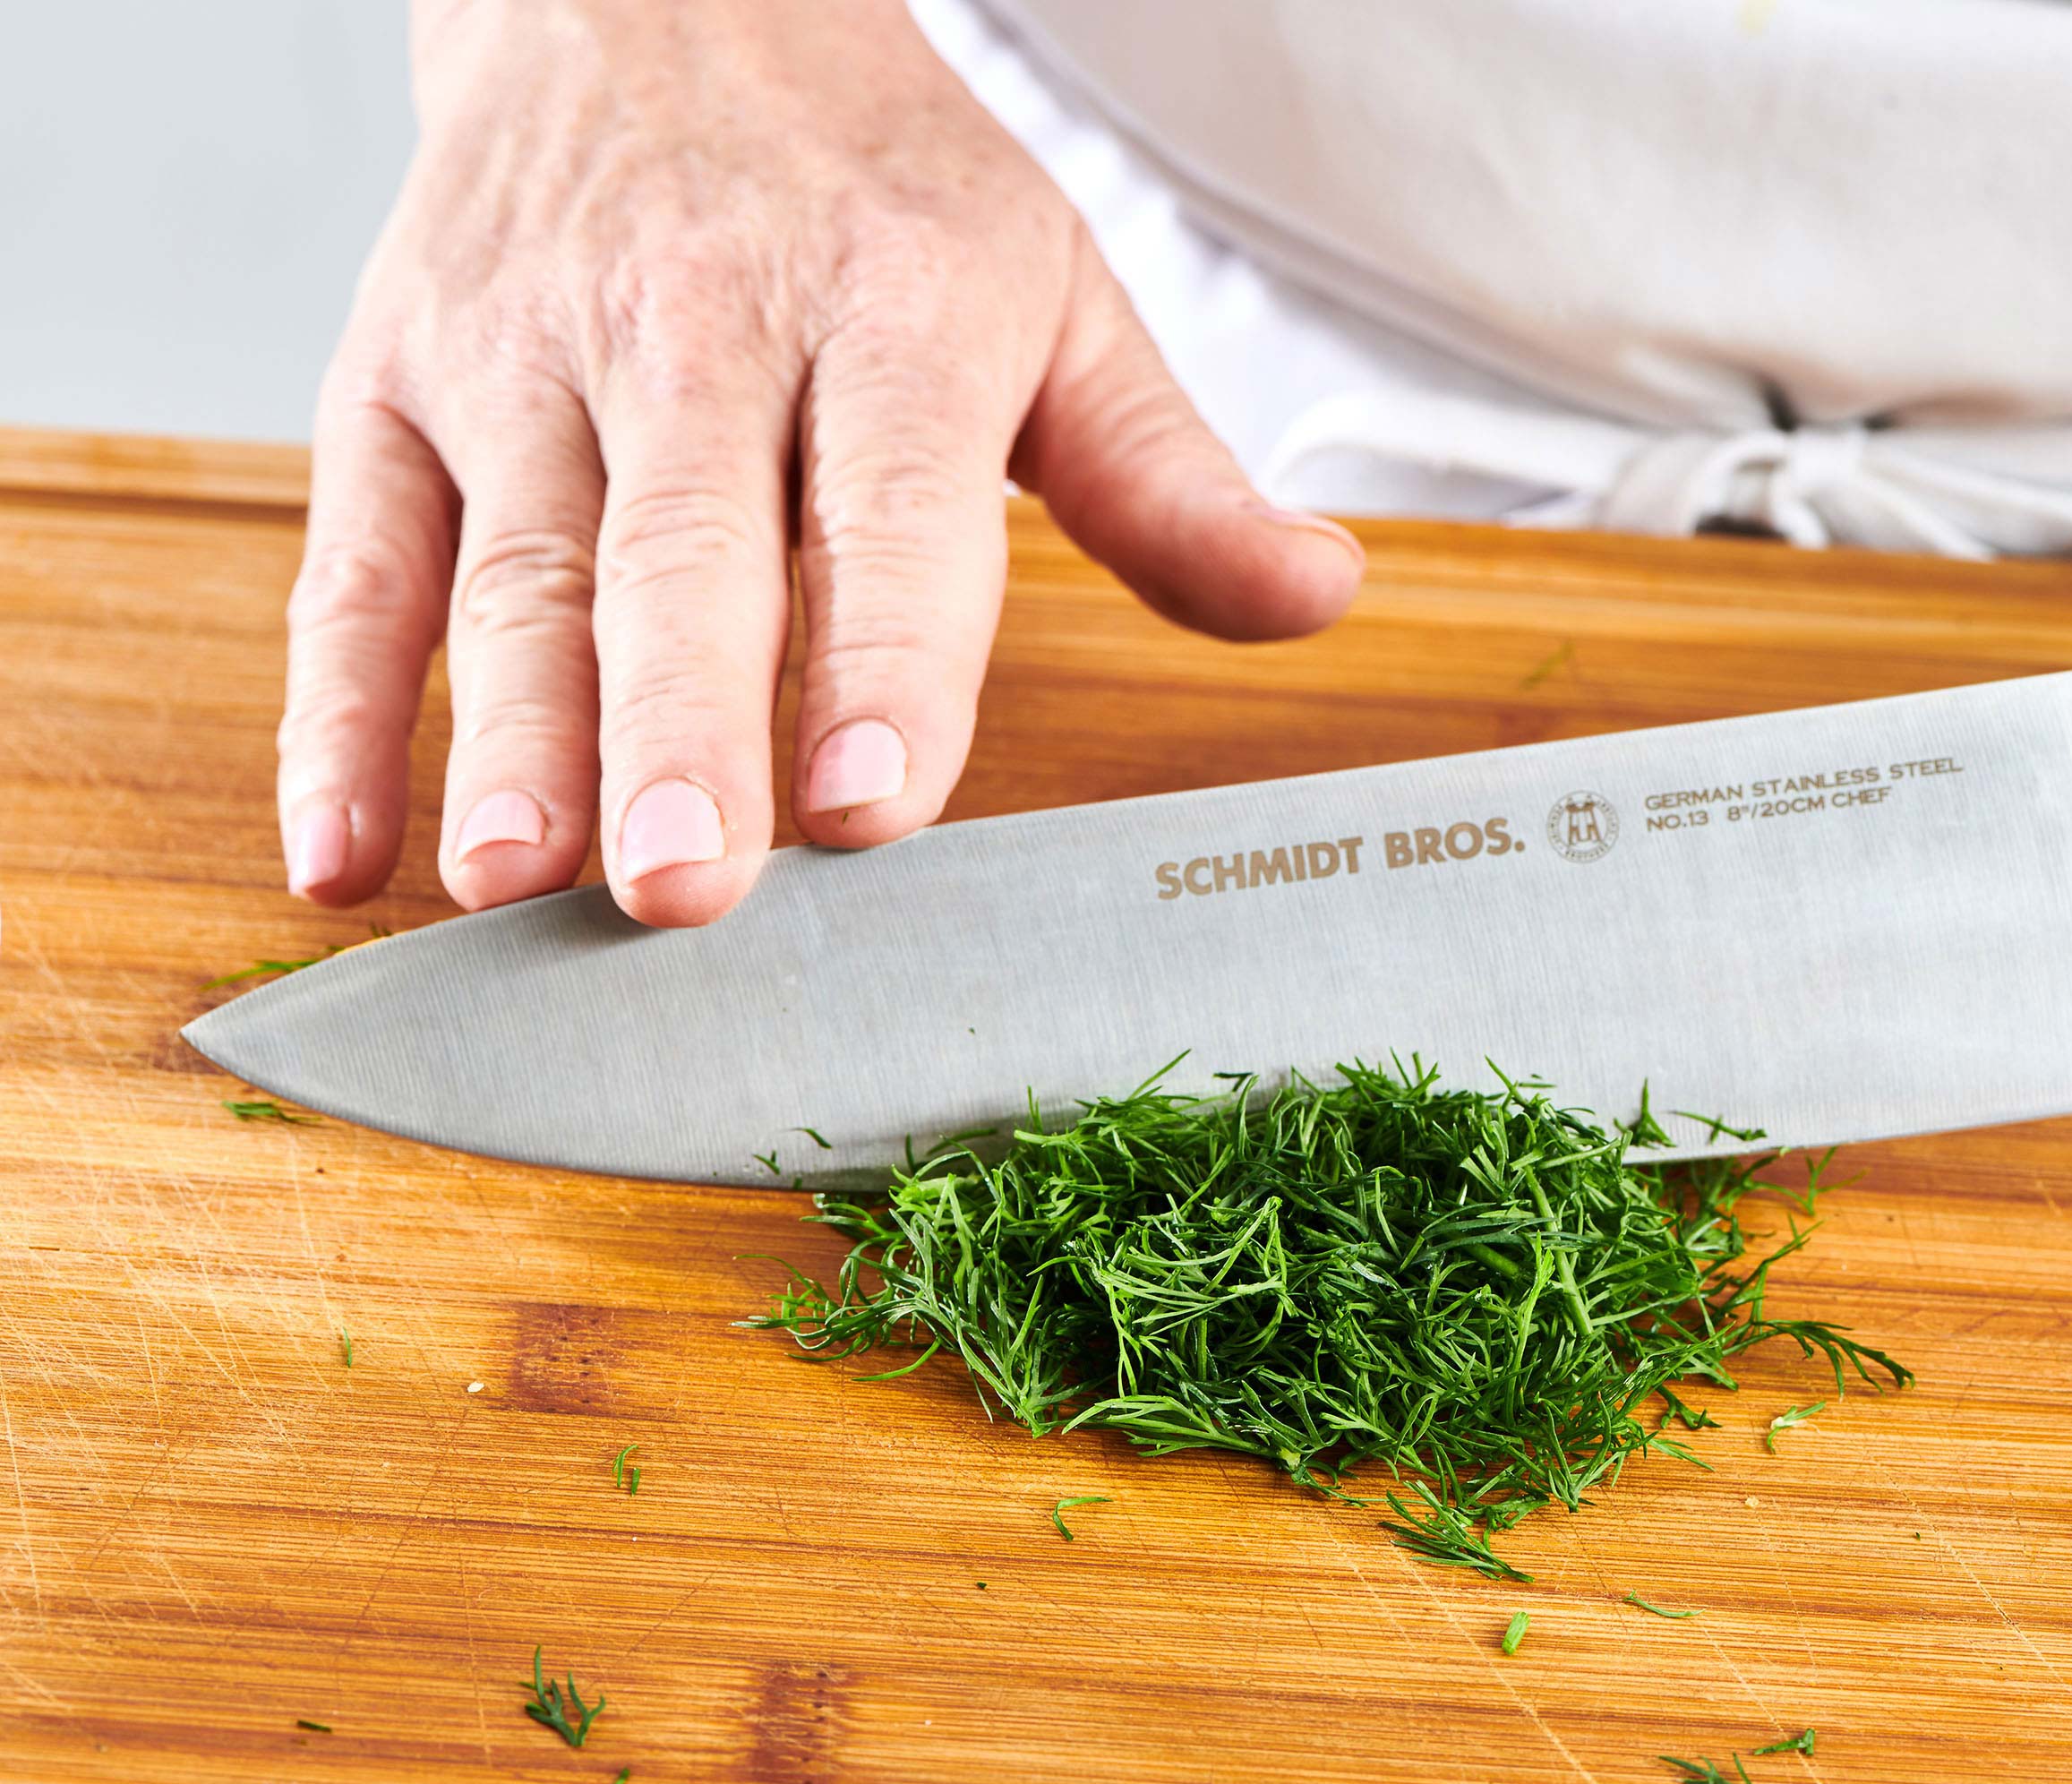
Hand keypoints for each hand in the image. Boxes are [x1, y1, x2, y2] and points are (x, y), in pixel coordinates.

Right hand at [279, 0, 1361, 925]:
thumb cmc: (876, 190)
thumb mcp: (1053, 294)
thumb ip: (1168, 474)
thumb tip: (1316, 597)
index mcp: (886, 310)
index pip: (889, 497)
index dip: (888, 651)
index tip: (883, 797)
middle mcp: (694, 331)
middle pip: (682, 550)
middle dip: (682, 723)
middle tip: (687, 885)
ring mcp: (525, 357)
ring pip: (513, 565)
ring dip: (509, 735)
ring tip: (515, 883)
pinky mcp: (394, 385)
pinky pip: (356, 559)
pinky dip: (335, 712)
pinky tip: (342, 850)